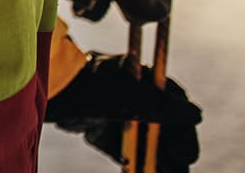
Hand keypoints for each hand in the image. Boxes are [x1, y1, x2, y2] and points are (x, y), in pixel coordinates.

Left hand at [45, 53, 201, 170]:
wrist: (48, 91)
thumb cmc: (88, 84)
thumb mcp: (127, 97)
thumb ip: (161, 107)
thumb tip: (196, 114)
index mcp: (144, 80)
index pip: (176, 107)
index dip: (184, 134)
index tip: (186, 155)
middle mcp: (135, 96)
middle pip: (163, 129)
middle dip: (172, 153)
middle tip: (179, 170)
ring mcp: (120, 114)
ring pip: (147, 143)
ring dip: (157, 161)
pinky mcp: (104, 130)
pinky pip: (127, 151)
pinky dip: (137, 164)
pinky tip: (142, 172)